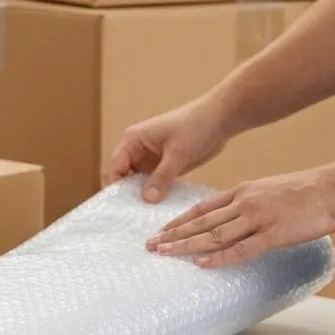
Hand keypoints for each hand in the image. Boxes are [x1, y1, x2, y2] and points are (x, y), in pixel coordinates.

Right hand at [104, 98, 229, 202]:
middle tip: (135, 214)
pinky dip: (156, 195)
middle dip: (128, 194)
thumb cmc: (196, 125)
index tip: (124, 205)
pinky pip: (154, 185)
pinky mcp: (162, 168)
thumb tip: (148, 199)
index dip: (117, 186)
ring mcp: (150, 160)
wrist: (220, 119)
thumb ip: (162, 176)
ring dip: (142, 197)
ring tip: (147, 214)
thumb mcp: (178, 152)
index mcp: (133, 140)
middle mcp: (137, 151)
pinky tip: (160, 208)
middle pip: (123, 178)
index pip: (115, 167)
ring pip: (138, 184)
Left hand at [145, 166, 334, 267]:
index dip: (179, 220)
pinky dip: (219, 257)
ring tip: (165, 253)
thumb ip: (248, 203)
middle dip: (173, 235)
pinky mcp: (274, 234)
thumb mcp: (268, 190)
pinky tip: (202, 263)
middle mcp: (244, 203)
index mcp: (242, 192)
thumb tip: (232, 217)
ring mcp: (257, 218)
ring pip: (213, 234)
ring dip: (186, 245)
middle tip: (150, 245)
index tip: (161, 231)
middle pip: (200, 221)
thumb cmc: (306, 190)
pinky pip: (241, 249)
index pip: (202, 208)